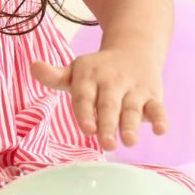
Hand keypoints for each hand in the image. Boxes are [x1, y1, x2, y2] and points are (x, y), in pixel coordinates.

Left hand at [31, 47, 168, 150]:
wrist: (134, 49)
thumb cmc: (97, 71)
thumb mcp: (75, 72)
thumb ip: (55, 76)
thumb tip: (33, 66)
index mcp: (89, 76)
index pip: (84, 96)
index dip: (85, 112)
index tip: (87, 129)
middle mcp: (112, 82)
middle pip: (109, 105)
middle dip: (108, 124)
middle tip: (106, 145)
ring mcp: (133, 89)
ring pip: (132, 109)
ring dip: (131, 125)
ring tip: (129, 141)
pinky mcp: (153, 95)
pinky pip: (158, 107)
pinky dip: (161, 118)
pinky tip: (161, 130)